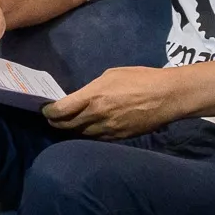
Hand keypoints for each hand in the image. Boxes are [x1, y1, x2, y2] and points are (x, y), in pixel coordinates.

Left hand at [42, 66, 184, 140]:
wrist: (168, 96)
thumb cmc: (141, 79)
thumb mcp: (111, 75)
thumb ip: (92, 89)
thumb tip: (81, 97)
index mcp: (93, 97)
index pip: (60, 110)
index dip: (49, 112)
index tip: (46, 110)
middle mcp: (97, 116)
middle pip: (67, 125)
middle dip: (56, 123)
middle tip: (52, 119)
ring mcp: (108, 129)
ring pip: (81, 135)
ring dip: (71, 130)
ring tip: (67, 125)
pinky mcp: (119, 138)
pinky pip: (96, 139)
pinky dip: (88, 135)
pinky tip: (85, 130)